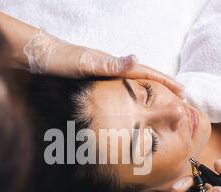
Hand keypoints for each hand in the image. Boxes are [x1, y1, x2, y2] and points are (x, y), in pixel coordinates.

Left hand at [23, 30, 182, 95]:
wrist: (38, 57)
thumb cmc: (61, 61)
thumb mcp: (85, 62)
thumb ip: (109, 63)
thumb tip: (136, 58)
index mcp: (113, 65)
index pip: (146, 73)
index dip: (164, 82)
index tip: (182, 91)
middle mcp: (111, 69)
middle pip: (143, 78)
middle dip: (162, 87)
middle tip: (179, 98)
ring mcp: (103, 75)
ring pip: (133, 85)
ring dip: (149, 92)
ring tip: (161, 102)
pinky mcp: (94, 81)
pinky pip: (120, 90)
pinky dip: (131, 96)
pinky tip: (131, 104)